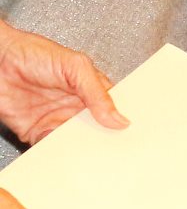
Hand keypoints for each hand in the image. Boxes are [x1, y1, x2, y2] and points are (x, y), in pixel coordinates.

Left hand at [0, 21, 127, 144]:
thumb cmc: (33, 53)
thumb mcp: (75, 67)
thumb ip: (97, 93)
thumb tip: (118, 118)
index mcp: (90, 89)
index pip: (113, 109)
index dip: (122, 121)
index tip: (130, 134)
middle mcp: (74, 106)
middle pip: (96, 130)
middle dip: (103, 140)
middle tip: (112, 150)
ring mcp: (55, 120)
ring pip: (75, 142)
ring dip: (81, 150)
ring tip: (89, 156)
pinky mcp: (34, 132)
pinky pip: (49, 148)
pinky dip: (56, 154)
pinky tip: (63, 155)